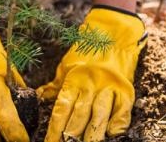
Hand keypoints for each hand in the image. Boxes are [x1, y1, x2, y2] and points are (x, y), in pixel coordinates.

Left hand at [37, 6, 146, 141]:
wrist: (114, 33)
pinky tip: (111, 133)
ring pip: (99, 116)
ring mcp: (109, 88)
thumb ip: (56, 85)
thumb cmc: (88, 50)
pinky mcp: (126, 90)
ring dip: (92, 134)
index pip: (61, 110)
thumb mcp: (68, 66)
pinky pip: (122, 111)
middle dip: (71, 136)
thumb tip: (39, 97)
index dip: (54, 130)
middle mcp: (91, 84)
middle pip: (79, 116)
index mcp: (74, 80)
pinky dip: (117, 124)